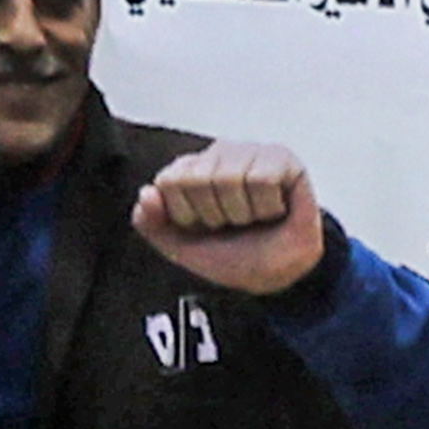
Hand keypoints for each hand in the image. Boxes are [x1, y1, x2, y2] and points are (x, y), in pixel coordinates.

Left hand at [131, 142, 332, 295]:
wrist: (280, 276)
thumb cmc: (235, 256)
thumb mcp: (183, 248)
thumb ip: (152, 224)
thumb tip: (147, 195)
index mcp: (187, 170)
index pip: (168, 182)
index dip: (187, 216)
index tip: (205, 226)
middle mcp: (215, 155)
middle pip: (198, 180)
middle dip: (217, 216)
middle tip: (234, 224)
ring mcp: (248, 153)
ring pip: (229, 178)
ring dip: (244, 213)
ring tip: (254, 218)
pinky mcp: (281, 158)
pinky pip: (263, 179)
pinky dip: (268, 207)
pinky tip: (274, 210)